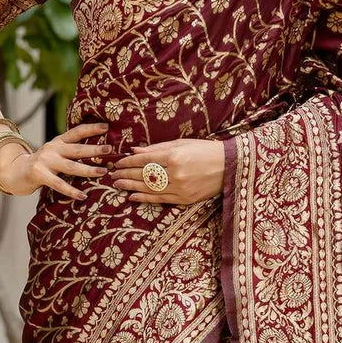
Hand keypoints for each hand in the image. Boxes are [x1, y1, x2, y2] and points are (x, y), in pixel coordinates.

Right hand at [0, 122, 112, 198]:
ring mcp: (45, 161)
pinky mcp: (39, 174)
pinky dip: (71, 191)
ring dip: (88, 169)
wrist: (14, 172)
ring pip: (71, 166)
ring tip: (103, 172)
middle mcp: (53, 149)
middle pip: (77, 148)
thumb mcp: (55, 154)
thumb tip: (98, 154)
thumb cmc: (42, 166)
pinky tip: (82, 196)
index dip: (91, 129)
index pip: (76, 132)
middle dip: (94, 148)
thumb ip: (70, 153)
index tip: (106, 127)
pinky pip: (58, 184)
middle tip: (110, 150)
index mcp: (58, 142)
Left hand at [108, 138, 225, 204]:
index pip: (144, 160)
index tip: (117, 163)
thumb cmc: (205, 151)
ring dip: (131, 186)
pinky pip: (159, 199)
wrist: (229, 167)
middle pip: (143, 175)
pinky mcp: (184, 199)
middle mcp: (175, 174)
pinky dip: (144, 198)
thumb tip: (135, 151)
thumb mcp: (182, 144)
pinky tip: (132, 196)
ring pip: (149, 188)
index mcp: (174, 156)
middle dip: (126, 174)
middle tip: (112, 175)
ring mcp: (179, 188)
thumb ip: (157, 148)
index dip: (128, 162)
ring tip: (117, 185)